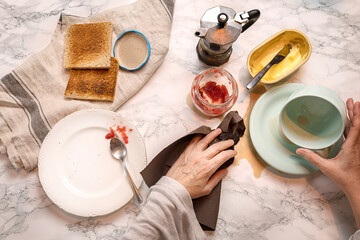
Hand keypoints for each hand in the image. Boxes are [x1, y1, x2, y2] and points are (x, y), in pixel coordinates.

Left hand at [166, 128, 235, 198]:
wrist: (173, 188)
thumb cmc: (189, 190)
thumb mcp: (206, 189)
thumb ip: (217, 178)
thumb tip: (225, 171)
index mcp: (208, 168)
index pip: (223, 156)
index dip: (230, 153)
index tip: (234, 152)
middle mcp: (201, 158)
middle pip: (217, 146)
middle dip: (226, 143)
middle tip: (230, 141)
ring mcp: (193, 154)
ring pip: (205, 140)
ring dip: (213, 134)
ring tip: (218, 131)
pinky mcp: (186, 153)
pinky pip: (193, 141)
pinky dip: (199, 136)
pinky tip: (202, 134)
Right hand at [296, 98, 359, 226]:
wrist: (356, 187)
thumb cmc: (344, 178)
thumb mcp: (326, 168)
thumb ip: (312, 158)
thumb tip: (300, 150)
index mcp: (351, 147)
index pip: (356, 127)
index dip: (356, 114)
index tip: (353, 104)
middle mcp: (356, 145)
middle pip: (357, 125)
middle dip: (354, 112)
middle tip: (351, 100)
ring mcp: (357, 147)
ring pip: (357, 129)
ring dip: (354, 117)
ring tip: (351, 107)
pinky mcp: (355, 150)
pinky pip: (354, 134)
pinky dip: (352, 126)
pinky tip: (347, 123)